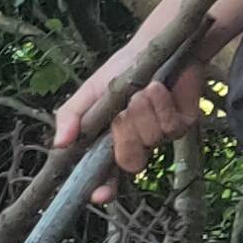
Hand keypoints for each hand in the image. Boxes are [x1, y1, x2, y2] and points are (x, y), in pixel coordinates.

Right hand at [55, 45, 216, 200]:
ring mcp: (161, 136)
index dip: (103, 188)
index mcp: (111, 141)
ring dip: (143, 112)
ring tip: (141, 90)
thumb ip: (70, 117)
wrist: (155, 47)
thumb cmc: (120, 69)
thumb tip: (59, 144)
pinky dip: (161, 104)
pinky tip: (158, 88)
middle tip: (121, 112)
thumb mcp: (89, 92)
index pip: (106, 176)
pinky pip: (171, 126)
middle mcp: (137, 143)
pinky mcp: (183, 124)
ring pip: (151, 140)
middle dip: (125, 136)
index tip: (99, 195)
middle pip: (131, 162)